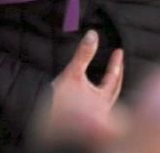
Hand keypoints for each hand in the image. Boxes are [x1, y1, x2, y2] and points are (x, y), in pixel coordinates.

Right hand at [36, 30, 123, 145]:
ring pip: (106, 102)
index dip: (116, 63)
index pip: (113, 78)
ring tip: (108, 80)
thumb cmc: (57, 102)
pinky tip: (90, 98)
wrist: (40, 122)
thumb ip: (83, 54)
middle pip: (114, 92)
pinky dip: (97, 100)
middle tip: (118, 64)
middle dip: (116, 77)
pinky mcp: (83, 124)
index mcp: (102, 100)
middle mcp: (102, 111)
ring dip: (109, 90)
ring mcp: (94, 120)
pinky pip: (96, 111)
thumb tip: (92, 34)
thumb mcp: (72, 74)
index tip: (119, 50)